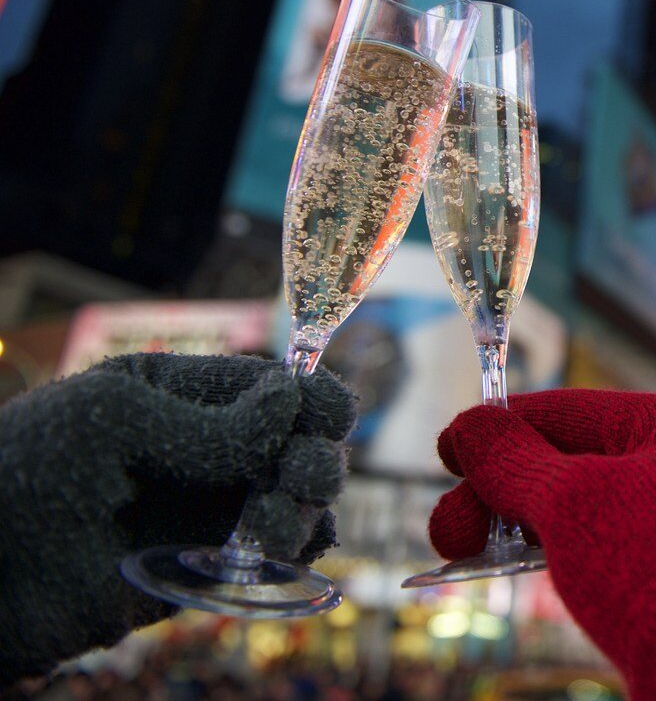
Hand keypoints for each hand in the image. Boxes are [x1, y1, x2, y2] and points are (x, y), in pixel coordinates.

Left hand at [0, 353, 354, 684]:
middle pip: (301, 443)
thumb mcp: (113, 421)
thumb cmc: (26, 471)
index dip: (313, 396)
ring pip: (300, 501)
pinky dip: (294, 552)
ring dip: (306, 507)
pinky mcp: (207, 567)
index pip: (273, 384)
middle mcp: (207, 449)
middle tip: (298, 477)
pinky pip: (276, 557)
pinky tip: (268, 551)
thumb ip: (209, 422)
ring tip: (268, 523)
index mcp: (183, 394)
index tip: (329, 416)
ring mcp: (209, 508)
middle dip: (315, 456)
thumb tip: (292, 401)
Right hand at [429, 390, 655, 700]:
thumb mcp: (568, 503)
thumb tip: (468, 426)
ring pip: (573, 503)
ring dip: (511, 523)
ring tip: (459, 552)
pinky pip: (592, 539)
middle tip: (448, 531)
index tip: (445, 450)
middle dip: (496, 491)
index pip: (567, 410)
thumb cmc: (652, 574)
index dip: (498, 428)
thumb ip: (510, 460)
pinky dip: (544, 547)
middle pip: (564, 458)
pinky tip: (504, 564)